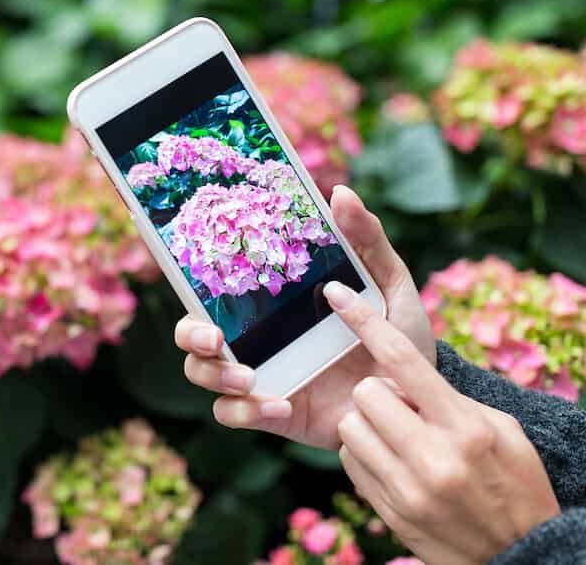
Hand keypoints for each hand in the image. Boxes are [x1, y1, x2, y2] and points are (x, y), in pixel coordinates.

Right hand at [174, 184, 435, 449]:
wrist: (417, 396)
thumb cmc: (396, 333)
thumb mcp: (387, 283)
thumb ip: (366, 240)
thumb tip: (341, 193)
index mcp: (271, 303)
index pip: (214, 290)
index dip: (191, 284)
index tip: (195, 280)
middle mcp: (255, 339)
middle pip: (192, 335)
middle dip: (190, 335)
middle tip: (215, 338)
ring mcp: (259, 376)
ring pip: (202, 376)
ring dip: (214, 376)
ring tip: (248, 380)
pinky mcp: (272, 413)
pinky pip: (234, 415)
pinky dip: (245, 411)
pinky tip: (279, 405)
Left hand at [331, 282, 560, 564]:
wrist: (521, 550)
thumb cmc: (513, 478)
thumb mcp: (500, 429)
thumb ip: (450, 398)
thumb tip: (402, 373)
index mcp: (466, 427)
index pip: (403, 360)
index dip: (365, 321)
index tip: (337, 294)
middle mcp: (433, 458)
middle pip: (365, 394)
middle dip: (375, 393)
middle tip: (400, 406)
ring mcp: (407, 489)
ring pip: (350, 428)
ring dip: (365, 424)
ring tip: (397, 436)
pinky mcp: (389, 512)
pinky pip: (350, 462)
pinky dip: (363, 454)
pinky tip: (392, 462)